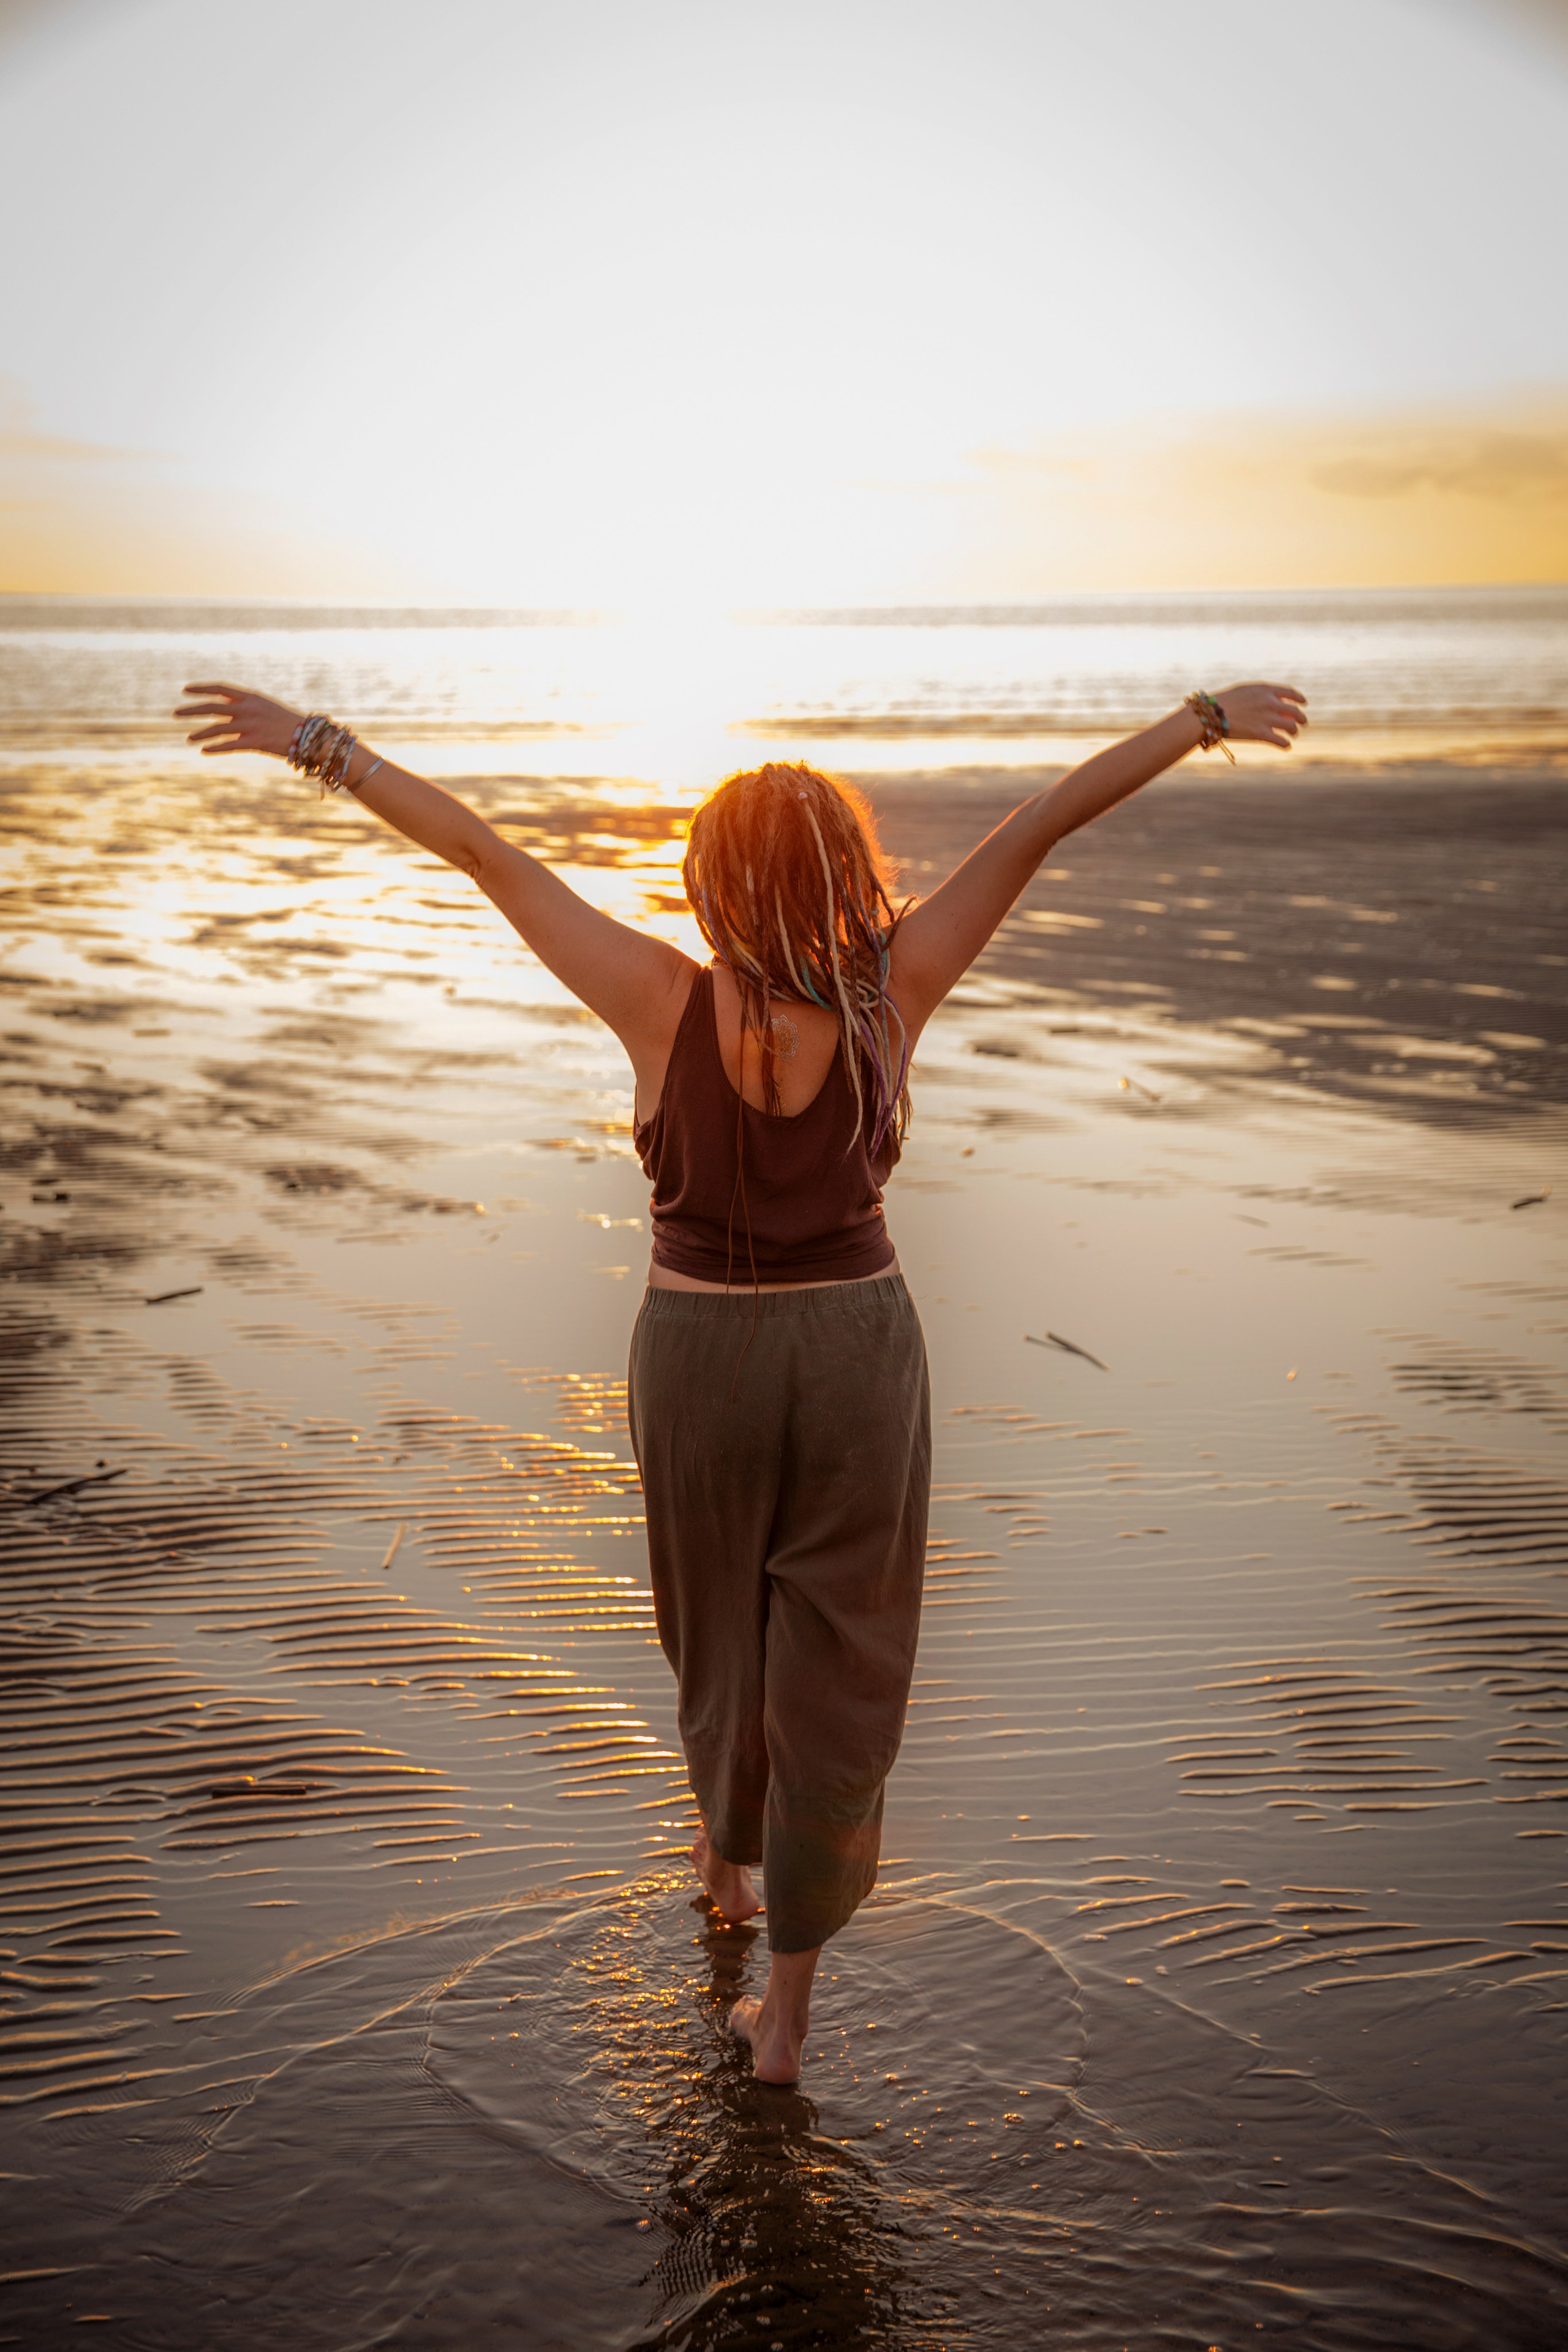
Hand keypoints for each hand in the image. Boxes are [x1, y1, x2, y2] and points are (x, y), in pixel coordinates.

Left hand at [175, 682, 302, 758]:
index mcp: (250, 697)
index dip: (201, 688)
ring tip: (189, 738)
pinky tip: (204, 751)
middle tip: (175, 713)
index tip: (185, 690)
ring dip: (201, 734)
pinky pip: (229, 745)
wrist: (307, 735)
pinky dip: (215, 748)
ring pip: (217, 728)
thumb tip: (224, 707)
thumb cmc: (285, 722)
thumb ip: (243, 706)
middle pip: (212, 707)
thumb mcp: (264, 706)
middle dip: (191, 710)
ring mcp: (251, 725)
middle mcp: (248, 709)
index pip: (220, 689)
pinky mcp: (255, 742)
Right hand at [1212, 682, 1307, 749]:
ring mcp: (1267, 719)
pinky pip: (1281, 741)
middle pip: (1295, 711)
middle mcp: (1270, 703)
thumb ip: (1260, 693)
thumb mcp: (1245, 690)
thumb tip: (1269, 697)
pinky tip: (1286, 746)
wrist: (1212, 714)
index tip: (1303, 703)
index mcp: (1266, 690)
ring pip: (1291, 727)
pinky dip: (1286, 744)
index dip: (1299, 698)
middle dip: (1301, 718)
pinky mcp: (1261, 734)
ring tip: (1293, 735)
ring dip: (1294, 732)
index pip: (1290, 693)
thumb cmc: (1225, 701)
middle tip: (1302, 723)